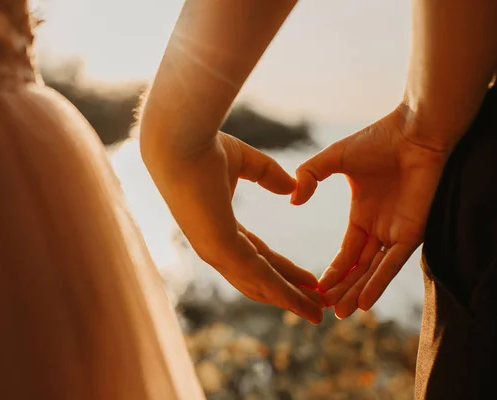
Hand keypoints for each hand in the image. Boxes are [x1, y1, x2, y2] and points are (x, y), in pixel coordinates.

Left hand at [141, 131, 323, 323]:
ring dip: (289, 300)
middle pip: (258, 279)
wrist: (179, 139)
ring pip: (259, 284)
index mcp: (219, 227)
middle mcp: (215, 246)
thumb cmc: (202, 145)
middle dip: (289, 294)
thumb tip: (292, 187)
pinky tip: (302, 300)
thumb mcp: (245, 162)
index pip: (257, 257)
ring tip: (316, 312)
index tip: (308, 280)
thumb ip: (267, 174)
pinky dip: (282, 291)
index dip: (284, 271)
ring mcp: (215, 250)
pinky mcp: (219, 247)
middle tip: (316, 307)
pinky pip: (257, 275)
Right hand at [292, 108, 449, 318]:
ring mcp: (396, 232)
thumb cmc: (378, 139)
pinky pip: (393, 264)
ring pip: (374, 271)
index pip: (347, 253)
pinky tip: (364, 301)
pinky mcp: (412, 232)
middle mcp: (379, 228)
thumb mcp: (333, 159)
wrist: (413, 130)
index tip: (316, 289)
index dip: (333, 271)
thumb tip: (293, 201)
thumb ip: (310, 175)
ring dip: (357, 292)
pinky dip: (378, 283)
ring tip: (340, 313)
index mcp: (363, 216)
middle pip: (359, 267)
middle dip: (342, 289)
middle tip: (325, 309)